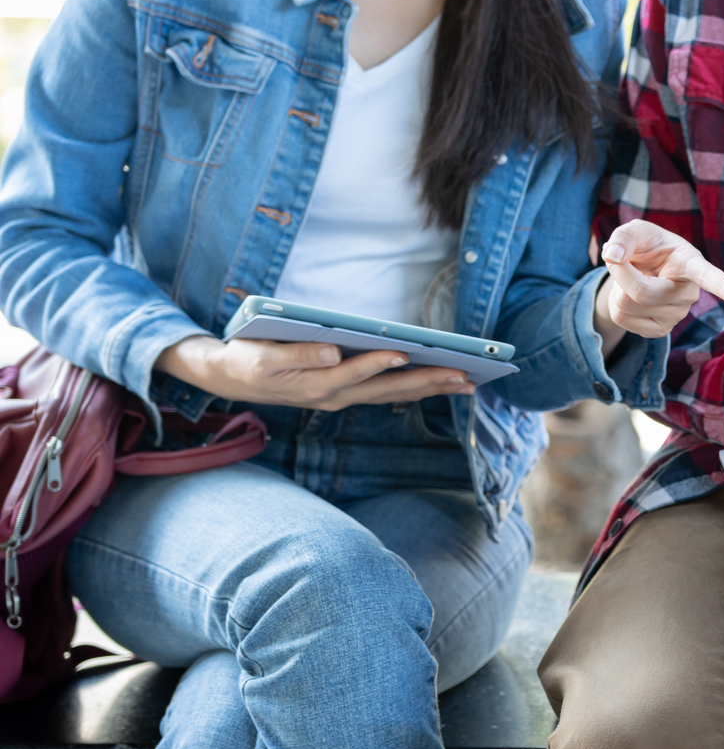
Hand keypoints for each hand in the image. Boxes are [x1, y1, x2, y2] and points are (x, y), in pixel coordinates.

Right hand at [156, 334, 473, 408]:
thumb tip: (334, 352)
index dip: (378, 364)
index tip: (404, 353)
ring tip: (467, 383)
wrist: (232, 378)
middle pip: (388, 390)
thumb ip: (297, 354)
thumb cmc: (247, 360)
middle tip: (464, 377)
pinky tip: (441, 381)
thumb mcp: (261, 357)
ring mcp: (344, 396)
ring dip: (432, 388)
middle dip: (427, 382)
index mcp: (314, 385)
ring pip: (395, 393)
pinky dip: (417, 386)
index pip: (353, 374)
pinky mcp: (348, 391)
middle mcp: (336, 395)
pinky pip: (389, 391)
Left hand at [592, 220, 723, 351]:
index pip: (709, 277)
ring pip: (627, 306)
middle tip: (621, 260)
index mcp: (691, 264)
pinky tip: (632, 297)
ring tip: (632, 278)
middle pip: (642, 293)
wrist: (641, 269)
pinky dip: (615, 305)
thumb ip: (623, 236)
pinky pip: (622, 320)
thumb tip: (613, 255)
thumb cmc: (646, 246)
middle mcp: (689, 293)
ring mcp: (676, 315)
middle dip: (620, 273)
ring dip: (616, 288)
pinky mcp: (659, 331)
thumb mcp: (636, 231)